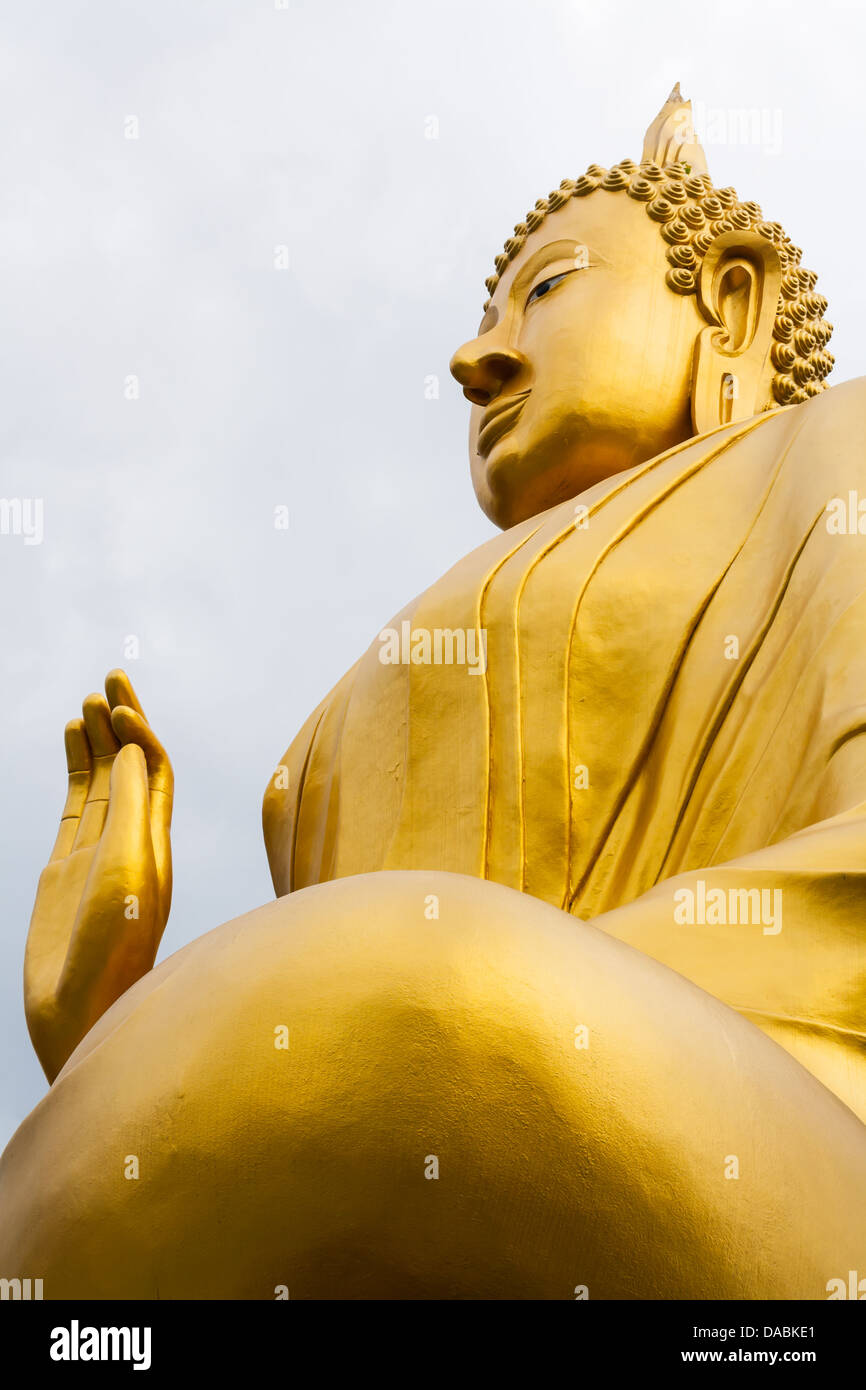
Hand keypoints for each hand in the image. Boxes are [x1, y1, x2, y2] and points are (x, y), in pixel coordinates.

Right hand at [24, 670, 172, 1081]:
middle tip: (109, 676)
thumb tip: (133, 751)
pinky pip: (76, 804)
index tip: (116, 701)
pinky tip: (71, 739)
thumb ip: (129, 812)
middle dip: (122, 720)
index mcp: (155, 842)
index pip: (154, 769)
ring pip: (103, 780)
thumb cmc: (112, 952)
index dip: (139, 732)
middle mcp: (132, 842)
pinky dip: (75, 767)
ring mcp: (98, 853)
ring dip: (98, 739)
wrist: (80, 1015)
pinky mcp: (67, 868)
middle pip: (132, 766)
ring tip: (87, 702)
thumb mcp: (126, 873)